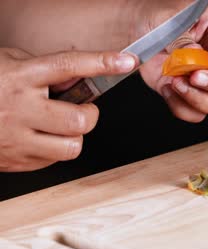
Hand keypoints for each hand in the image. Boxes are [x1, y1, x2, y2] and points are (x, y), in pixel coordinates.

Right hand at [0, 48, 136, 171]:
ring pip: (72, 146)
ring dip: (73, 136)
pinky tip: (39, 137)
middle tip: (79, 110)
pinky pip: (54, 160)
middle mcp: (19, 107)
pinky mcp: (15, 160)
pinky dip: (54, 149)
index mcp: (21, 76)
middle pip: (80, 120)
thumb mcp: (10, 63)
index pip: (69, 66)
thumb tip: (83, 75)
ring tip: (57, 126)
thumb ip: (45, 69)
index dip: (103, 63)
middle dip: (89, 116)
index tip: (127, 61)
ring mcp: (16, 137)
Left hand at [139, 3, 207, 121]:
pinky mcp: (190, 96)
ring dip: (198, 99)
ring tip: (176, 81)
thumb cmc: (157, 18)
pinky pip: (196, 114)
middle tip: (196, 77)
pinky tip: (167, 86)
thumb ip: (182, 38)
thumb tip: (194, 56)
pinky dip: (180, 106)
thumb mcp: (167, 18)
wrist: (137, 33)